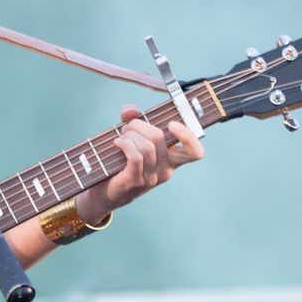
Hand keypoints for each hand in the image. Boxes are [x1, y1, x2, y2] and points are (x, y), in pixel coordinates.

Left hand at [77, 106, 203, 223]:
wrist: (107, 190)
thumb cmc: (122, 161)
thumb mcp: (131, 137)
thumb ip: (132, 119)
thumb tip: (130, 111)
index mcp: (172, 159)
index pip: (195, 152)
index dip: (188, 136)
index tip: (171, 124)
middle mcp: (166, 170)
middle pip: (159, 137)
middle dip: (139, 125)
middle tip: (126, 128)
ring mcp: (151, 178)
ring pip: (146, 146)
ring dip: (129, 135)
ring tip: (120, 137)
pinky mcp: (135, 181)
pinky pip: (136, 156)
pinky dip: (125, 144)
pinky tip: (117, 143)